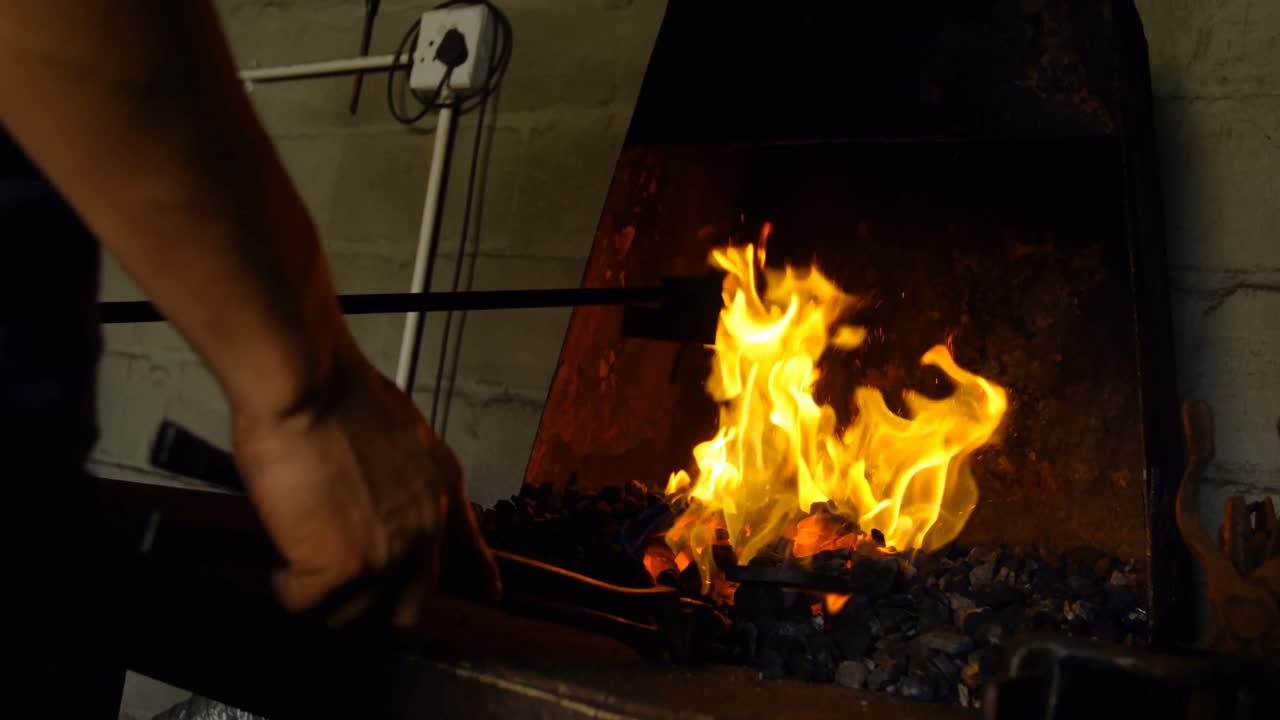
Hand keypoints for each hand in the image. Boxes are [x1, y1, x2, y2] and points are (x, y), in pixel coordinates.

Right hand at [230, 348, 499, 626]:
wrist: (307, 385)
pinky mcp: (341, 567)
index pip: (473, 549)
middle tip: (346, 588)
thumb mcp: (402, 434)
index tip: (490, 596)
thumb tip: (382, 502)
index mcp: (444, 489)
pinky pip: (307, 602)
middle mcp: (425, 527)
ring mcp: (387, 553)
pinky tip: (281, 566)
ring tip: (301, 570)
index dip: (480, 578)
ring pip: (354, 612)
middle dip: (380, 604)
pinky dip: (289, 588)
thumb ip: (405, 478)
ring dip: (325, 595)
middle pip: (412, 602)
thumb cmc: (337, 393)